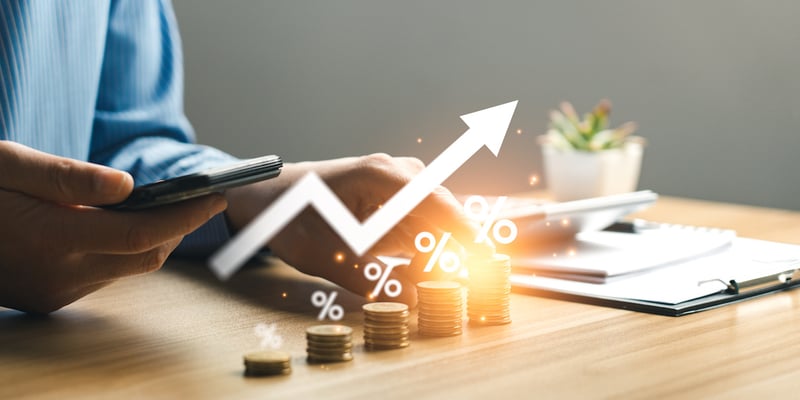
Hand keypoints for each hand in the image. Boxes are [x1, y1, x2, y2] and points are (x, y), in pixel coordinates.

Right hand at [0, 142, 226, 312]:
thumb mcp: (7, 165)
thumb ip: (68, 178)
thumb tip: (129, 185)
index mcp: (51, 240)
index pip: (142, 234)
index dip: (186, 215)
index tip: (218, 194)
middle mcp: (58, 276)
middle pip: (145, 257)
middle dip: (179, 228)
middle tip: (203, 196)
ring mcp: (53, 292)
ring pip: (127, 268)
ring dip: (152, 239)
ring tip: (171, 204)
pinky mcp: (48, 297)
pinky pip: (103, 273)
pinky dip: (123, 249)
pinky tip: (125, 223)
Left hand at [224, 153, 489, 304]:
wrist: (265, 196)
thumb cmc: (289, 215)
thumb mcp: (323, 253)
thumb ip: (367, 278)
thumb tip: (411, 301)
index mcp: (380, 175)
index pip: (436, 202)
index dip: (464, 231)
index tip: (487, 257)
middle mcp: (395, 173)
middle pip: (442, 212)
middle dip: (456, 249)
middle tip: (470, 283)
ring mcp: (396, 185)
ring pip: (433, 223)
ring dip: (435, 255)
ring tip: (432, 283)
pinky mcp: (392, 201)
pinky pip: (418, 227)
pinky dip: (419, 252)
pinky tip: (413, 276)